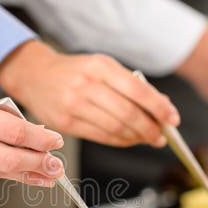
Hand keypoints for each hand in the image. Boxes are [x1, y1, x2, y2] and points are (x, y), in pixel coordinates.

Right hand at [0, 40, 179, 147]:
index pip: (137, 90)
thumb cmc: (74, 71)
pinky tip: (127, 139)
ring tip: (147, 138)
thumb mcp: (101, 67)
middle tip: (160, 135)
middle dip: (150, 128)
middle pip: (128, 114)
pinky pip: (100, 137)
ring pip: (115, 128)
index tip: (172, 119)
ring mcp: (73, 105)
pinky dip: (119, 141)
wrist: (35, 75)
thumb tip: (160, 107)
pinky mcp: (66, 123)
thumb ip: (129, 84)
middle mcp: (86, 85)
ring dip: (136, 137)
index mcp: (100, 66)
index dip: (159, 107)